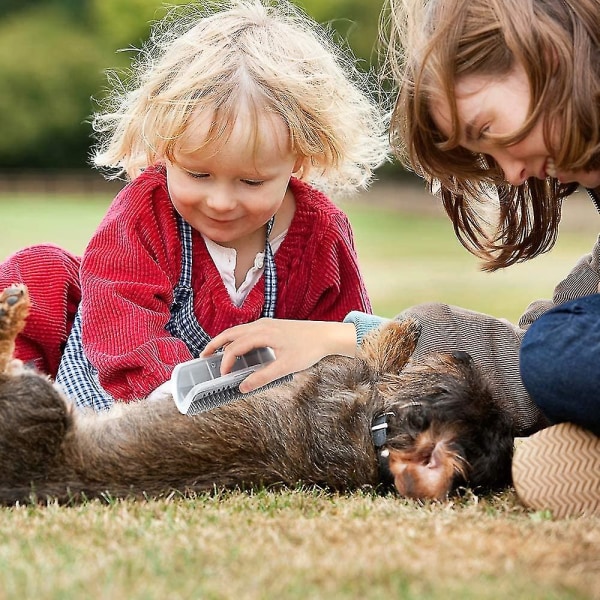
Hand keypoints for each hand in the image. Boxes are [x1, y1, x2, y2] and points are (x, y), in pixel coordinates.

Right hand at [201, 318, 356, 392]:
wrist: (326, 335)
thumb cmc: (308, 349)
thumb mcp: (286, 367)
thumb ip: (263, 377)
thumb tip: (242, 387)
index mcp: (263, 333)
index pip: (235, 347)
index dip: (226, 362)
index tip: (222, 376)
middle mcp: (262, 325)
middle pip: (231, 333)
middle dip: (215, 344)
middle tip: (203, 357)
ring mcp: (266, 323)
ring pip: (239, 330)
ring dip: (225, 341)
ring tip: (216, 353)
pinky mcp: (272, 325)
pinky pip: (248, 330)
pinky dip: (237, 338)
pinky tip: (239, 348)